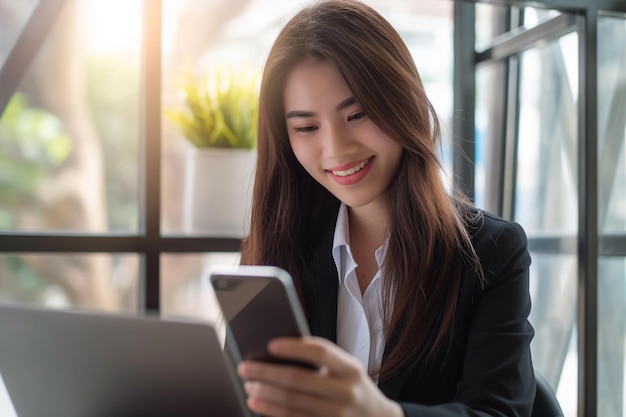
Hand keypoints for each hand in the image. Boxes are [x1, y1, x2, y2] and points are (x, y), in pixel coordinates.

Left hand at [237, 336, 403, 416]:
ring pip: (292, 403)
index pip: (320, 351)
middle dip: (266, 373)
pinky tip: (259, 404)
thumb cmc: (354, 388)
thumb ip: (323, 360)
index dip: (294, 347)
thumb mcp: (348, 368)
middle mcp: (345, 391)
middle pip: (298, 380)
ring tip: (249, 386)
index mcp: (350, 368)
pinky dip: (272, 412)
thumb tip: (280, 354)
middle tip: (246, 367)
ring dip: (265, 394)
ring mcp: (337, 415)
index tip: (270, 345)